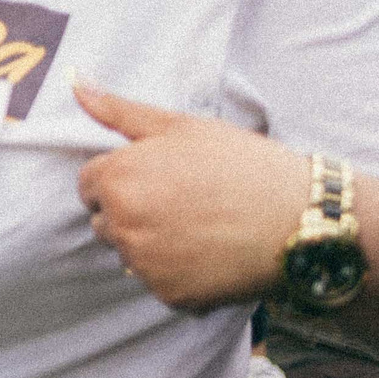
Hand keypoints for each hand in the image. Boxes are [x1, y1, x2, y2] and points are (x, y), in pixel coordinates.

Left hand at [75, 81, 300, 310]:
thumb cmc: (242, 164)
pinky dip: (178, 274)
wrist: (302, 219)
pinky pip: (158, 283)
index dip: (122, 179)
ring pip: (130, 254)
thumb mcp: (180, 126)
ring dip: (152, 244)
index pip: (89, 185)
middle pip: (105, 221)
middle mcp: (122, 225)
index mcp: (117, 180)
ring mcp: (145, 264)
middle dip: (132, 212)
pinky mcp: (170, 295)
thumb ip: (118, 110)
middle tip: (183, 202)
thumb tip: (76, 82)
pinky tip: (211, 254)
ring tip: (200, 227)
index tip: (159, 178)